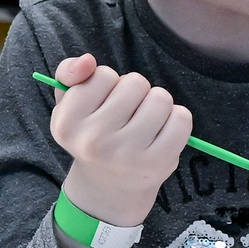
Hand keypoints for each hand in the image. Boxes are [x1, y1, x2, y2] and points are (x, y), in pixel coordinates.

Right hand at [46, 53, 191, 225]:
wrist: (109, 187)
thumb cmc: (92, 135)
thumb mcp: (70, 105)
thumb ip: (69, 73)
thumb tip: (88, 61)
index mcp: (66, 124)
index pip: (104, 75)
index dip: (108, 84)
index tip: (102, 104)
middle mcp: (94, 142)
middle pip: (135, 83)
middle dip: (135, 92)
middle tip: (126, 115)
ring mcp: (127, 155)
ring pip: (161, 98)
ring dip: (156, 104)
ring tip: (144, 123)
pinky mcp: (158, 163)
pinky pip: (182, 118)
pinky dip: (177, 119)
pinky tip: (162, 132)